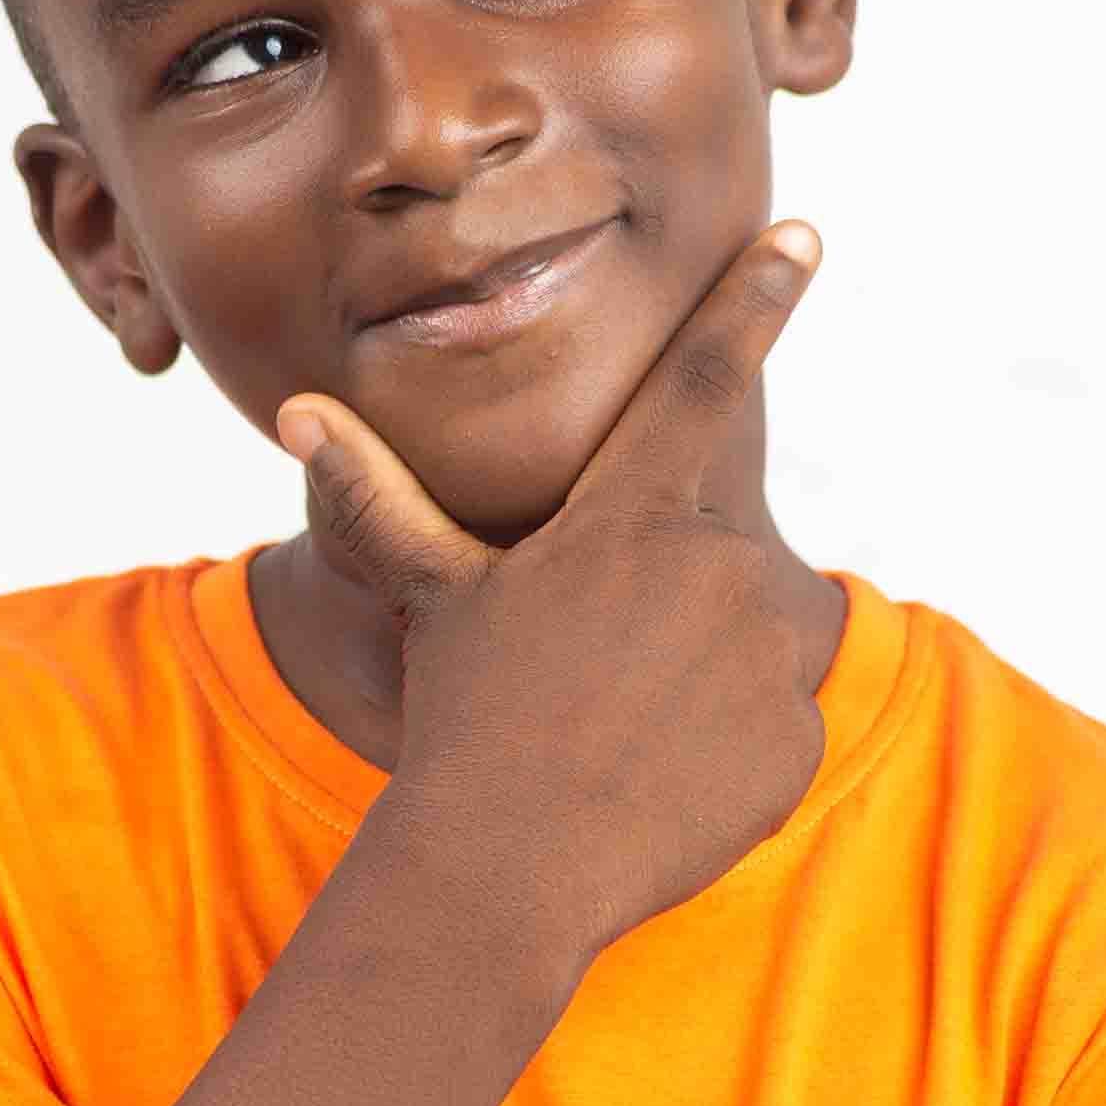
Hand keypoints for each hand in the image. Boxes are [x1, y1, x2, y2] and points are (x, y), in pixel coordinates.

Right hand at [276, 220, 826, 961]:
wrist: (509, 870)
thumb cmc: (461, 718)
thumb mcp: (432, 594)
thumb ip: (379, 496)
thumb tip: (301, 412)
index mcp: (631, 516)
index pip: (705, 379)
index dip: (756, 301)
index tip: (804, 235)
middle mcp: (714, 568)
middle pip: (715, 546)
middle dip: (671, 595)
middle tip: (604, 666)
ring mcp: (765, 656)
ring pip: (747, 635)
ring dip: (698, 666)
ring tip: (622, 725)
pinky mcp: (794, 740)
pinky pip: (772, 723)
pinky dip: (728, 744)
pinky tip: (660, 776)